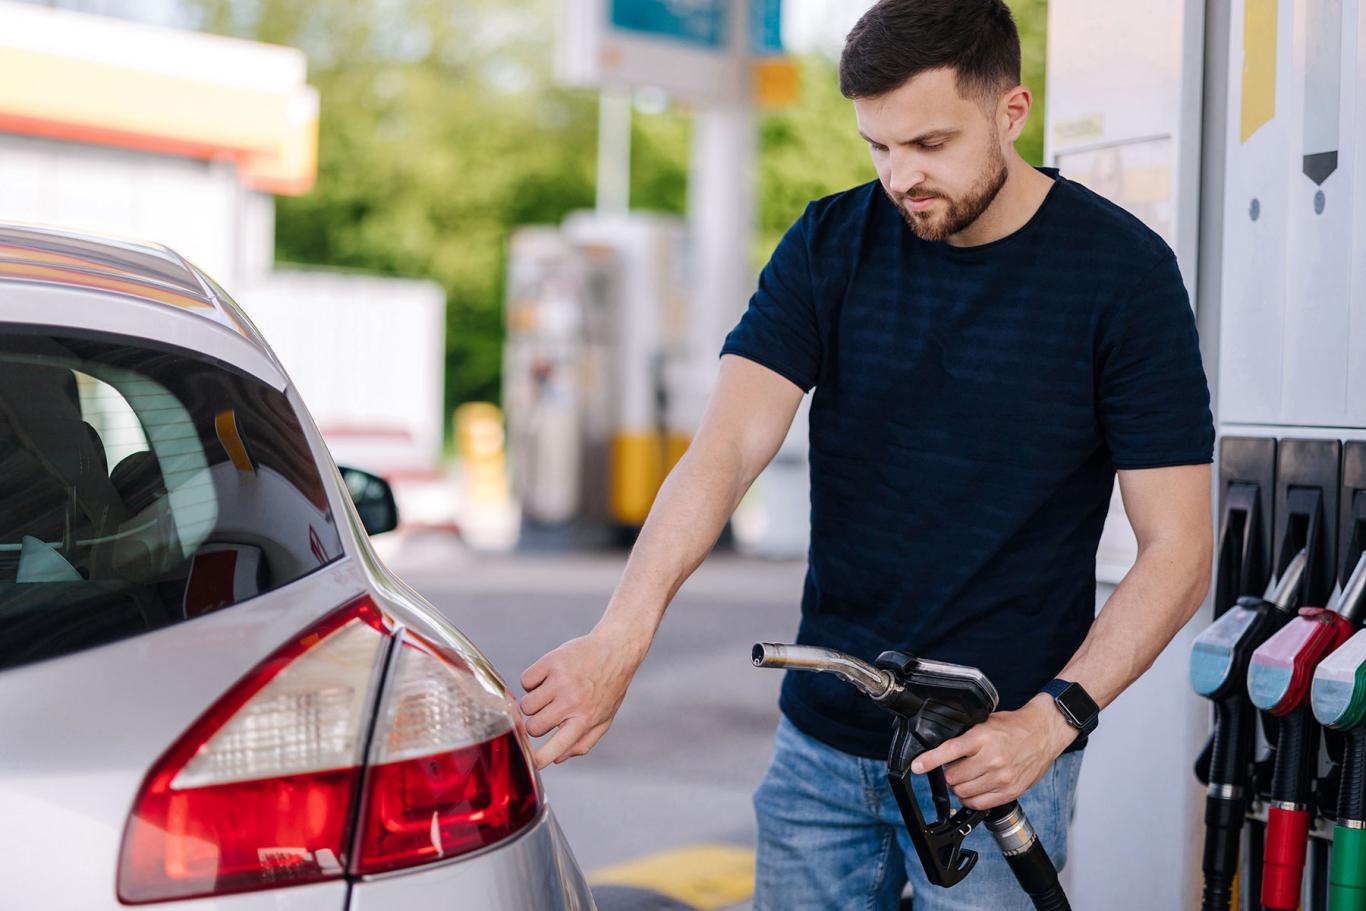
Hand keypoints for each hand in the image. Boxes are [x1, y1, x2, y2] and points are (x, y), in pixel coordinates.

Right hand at [519, 627, 644, 768]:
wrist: (615, 649)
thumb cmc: (609, 687)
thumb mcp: (604, 717)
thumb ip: (583, 742)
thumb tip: (557, 759)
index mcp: (585, 719)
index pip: (559, 745)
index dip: (541, 757)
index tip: (531, 762)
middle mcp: (572, 701)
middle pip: (534, 726)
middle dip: (536, 724)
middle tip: (548, 713)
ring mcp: (561, 681)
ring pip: (527, 705)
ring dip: (534, 702)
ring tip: (551, 693)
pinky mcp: (552, 661)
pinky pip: (526, 680)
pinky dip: (532, 681)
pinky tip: (548, 677)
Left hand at [909, 695, 1075, 809]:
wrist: (1044, 733)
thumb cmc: (1014, 727)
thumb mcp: (985, 723)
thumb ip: (965, 737)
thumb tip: (941, 750)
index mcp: (983, 738)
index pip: (949, 751)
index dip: (929, 760)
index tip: (917, 766)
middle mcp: (992, 759)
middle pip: (953, 777)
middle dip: (947, 773)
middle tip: (953, 767)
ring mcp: (1002, 777)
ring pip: (963, 792)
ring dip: (958, 787)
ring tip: (965, 777)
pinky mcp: (1010, 791)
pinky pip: (979, 803)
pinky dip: (970, 799)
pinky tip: (974, 789)